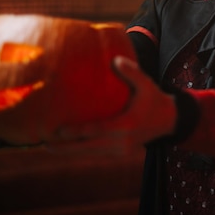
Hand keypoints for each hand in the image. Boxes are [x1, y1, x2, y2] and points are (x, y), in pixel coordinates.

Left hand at [47, 56, 176, 155]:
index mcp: (126, 125)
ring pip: (90, 154)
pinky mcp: (120, 154)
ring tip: (48, 147)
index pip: (97, 130)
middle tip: (44, 143)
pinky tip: (65, 149)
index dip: (78, 131)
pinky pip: (96, 155)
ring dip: (69, 152)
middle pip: (89, 147)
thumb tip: (115, 59)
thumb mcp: (147, 84)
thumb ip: (132, 72)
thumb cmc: (154, 99)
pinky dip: (80, 152)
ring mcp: (121, 150)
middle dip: (66, 147)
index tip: (59, 130)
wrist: (169, 121)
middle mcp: (122, 141)